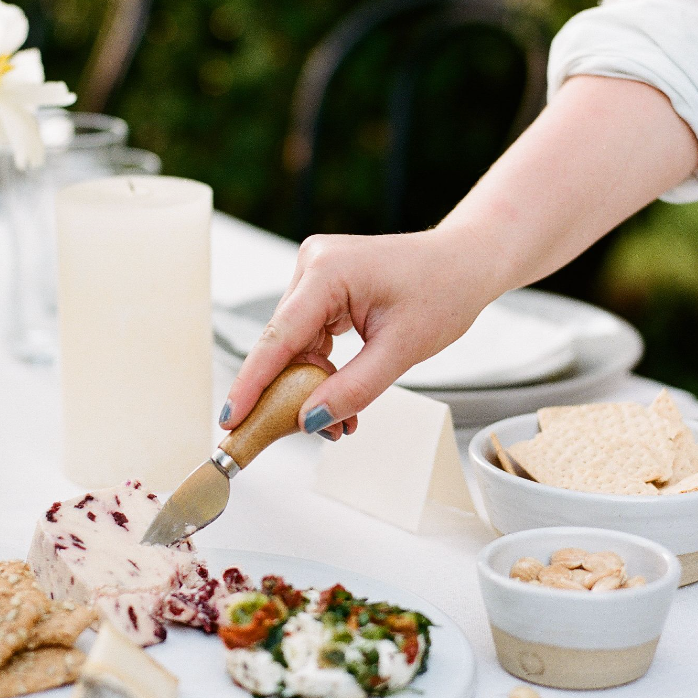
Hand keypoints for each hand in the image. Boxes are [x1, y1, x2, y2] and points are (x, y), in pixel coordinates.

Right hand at [219, 226, 488, 440]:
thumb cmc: (443, 291)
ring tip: (340, 423)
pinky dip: (321, 369)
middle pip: (283, 344)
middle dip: (293, 394)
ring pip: (295, 344)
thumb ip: (353, 389)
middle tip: (312, 436)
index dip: (252, 383)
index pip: (278, 336)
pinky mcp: (324, 284)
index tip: (230, 418)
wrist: (466, 261)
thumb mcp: (401, 350)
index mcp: (328, 271)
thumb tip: (309, 420)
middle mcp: (313, 265)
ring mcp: (316, 272)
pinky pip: (309, 335)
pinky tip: (337, 397)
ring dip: (310, 385)